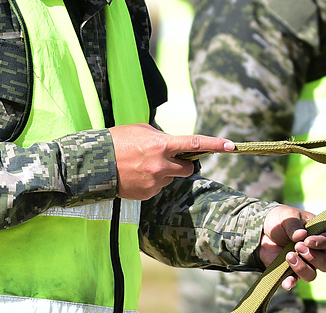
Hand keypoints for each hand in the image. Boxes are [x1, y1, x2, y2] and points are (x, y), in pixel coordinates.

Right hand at [109, 124, 234, 199]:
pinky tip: (136, 176)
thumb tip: (176, 145)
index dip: (215, 145)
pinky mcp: (147, 194)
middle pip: (188, 168)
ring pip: (171, 178)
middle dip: (185, 163)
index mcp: (162, 145)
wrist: (93, 165)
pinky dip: (152, 182)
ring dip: (164, 172)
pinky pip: (158, 188)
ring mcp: (154, 182)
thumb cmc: (117, 141)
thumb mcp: (142, 131)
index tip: (232, 146)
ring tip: (141, 165)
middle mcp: (161, 165)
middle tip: (170, 158)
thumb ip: (163, 137)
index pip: (195, 144)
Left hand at [259, 205, 325, 290]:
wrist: (262, 231)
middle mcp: (316, 252)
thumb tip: (302, 234)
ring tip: (289, 256)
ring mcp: (305, 264)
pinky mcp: (291, 272)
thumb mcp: (287, 217)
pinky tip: (286, 282)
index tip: (307, 241)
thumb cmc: (281, 220)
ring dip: (302, 268)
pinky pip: (294, 281)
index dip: (320, 243)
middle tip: (297, 247)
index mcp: (320, 234)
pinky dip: (291, 282)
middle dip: (314, 257)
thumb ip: (294, 225)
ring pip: (312, 275)